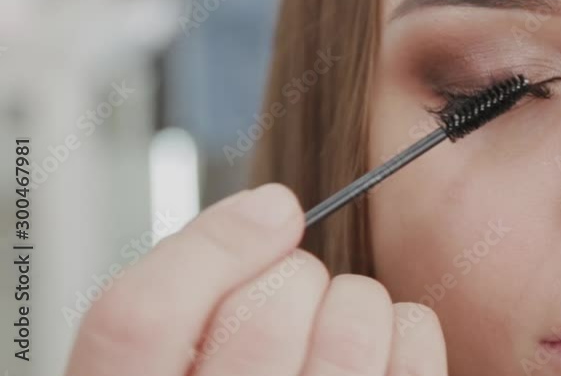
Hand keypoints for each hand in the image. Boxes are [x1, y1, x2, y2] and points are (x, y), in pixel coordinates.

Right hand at [65, 183, 447, 375]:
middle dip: (294, 273)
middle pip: (260, 314)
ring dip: (354, 300)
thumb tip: (269, 212)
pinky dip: (407, 328)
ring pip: (348, 329)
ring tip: (339, 320)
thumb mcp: (170, 362)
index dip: (212, 243)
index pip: (138, 317)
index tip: (271, 209)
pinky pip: (412, 348)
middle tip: (296, 290)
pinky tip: (383, 344)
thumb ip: (192, 305)